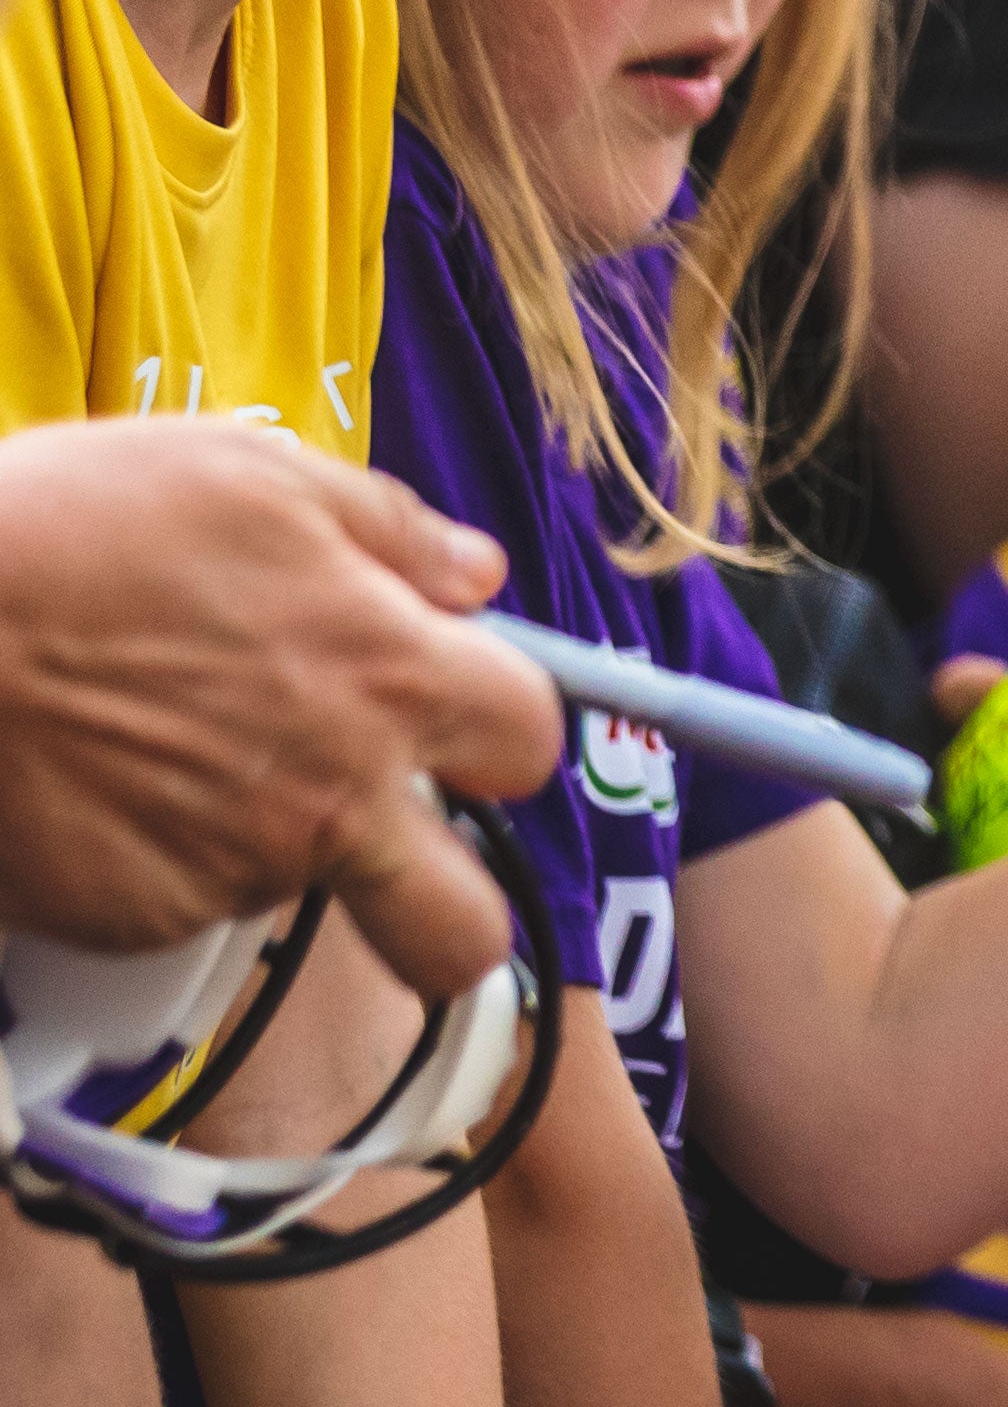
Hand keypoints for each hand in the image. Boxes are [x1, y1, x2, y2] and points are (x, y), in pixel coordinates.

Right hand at [0, 421, 563, 995]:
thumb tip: (475, 574)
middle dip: (447, 906)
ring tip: (174, 746)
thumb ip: (390, 532)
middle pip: (462, 931)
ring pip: (301, 894)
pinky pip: (185, 905)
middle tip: (390, 844)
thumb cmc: (78, 523)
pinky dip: (163, 858)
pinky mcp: (133, 918)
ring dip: (270, 839)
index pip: (530, 742)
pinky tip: (105, 781)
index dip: (500, 727)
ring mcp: (232, 871)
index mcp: (392, 679)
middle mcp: (334, 797)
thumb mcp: (255, 475)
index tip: (455, 712)